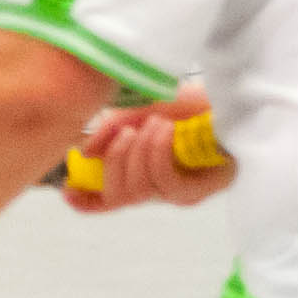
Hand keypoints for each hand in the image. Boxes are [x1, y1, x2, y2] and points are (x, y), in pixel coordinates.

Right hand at [62, 93, 229, 211]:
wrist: (228, 97)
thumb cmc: (188, 105)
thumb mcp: (139, 111)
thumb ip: (110, 129)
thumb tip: (84, 152)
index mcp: (143, 172)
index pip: (110, 198)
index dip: (87, 201)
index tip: (68, 192)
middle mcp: (160, 188)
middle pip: (120, 196)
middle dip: (115, 162)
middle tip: (123, 132)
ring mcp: (181, 193)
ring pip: (141, 190)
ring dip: (139, 154)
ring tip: (152, 124)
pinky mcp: (203, 190)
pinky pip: (167, 184)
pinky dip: (158, 154)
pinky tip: (163, 131)